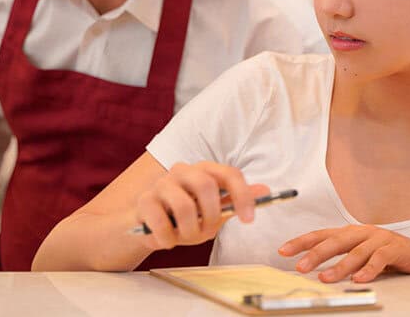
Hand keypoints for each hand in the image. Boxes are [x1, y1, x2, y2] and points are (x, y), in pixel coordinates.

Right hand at [135, 161, 268, 250]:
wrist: (147, 226)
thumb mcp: (212, 212)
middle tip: (207, 231)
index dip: (242, 196)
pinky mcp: (144, 201)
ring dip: (189, 231)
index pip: (229, 173)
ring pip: (184, 206)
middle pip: (206, 184)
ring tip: (185, 237)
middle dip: (211, 215)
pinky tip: (167, 240)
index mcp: (204, 171)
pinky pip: (161, 222)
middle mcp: (182, 170)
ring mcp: (161, 184)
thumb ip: (234, 201)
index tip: (248, 220)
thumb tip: (264, 190)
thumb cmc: (183, 218)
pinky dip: (168, 238)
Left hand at [278, 225, 409, 282]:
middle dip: (316, 254)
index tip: (283, 250)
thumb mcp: (358, 255)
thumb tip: (313, 270)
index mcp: (350, 233)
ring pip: (356, 252)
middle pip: (335, 241)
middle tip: (301, 266)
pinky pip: (380, 259)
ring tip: (326, 278)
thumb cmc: (386, 256)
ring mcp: (379, 238)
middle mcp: (362, 232)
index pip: (321, 235)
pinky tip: (359, 279)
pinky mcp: (396, 248)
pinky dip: (369, 269)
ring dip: (339, 266)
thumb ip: (339, 258)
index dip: (301, 242)